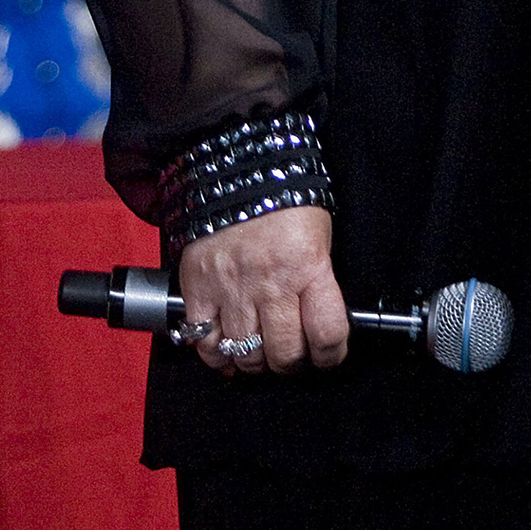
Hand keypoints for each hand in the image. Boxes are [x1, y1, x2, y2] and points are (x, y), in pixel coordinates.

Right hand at [178, 206, 348, 375]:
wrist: (237, 167)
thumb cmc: (285, 199)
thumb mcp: (318, 234)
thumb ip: (318, 280)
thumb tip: (320, 324)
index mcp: (309, 266)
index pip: (328, 334)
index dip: (332, 355)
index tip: (328, 355)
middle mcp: (271, 282)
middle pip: (284, 354)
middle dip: (291, 363)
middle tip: (290, 354)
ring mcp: (232, 288)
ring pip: (245, 354)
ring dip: (254, 362)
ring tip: (259, 352)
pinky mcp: (198, 287)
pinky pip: (203, 341)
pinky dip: (215, 355)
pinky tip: (225, 351)